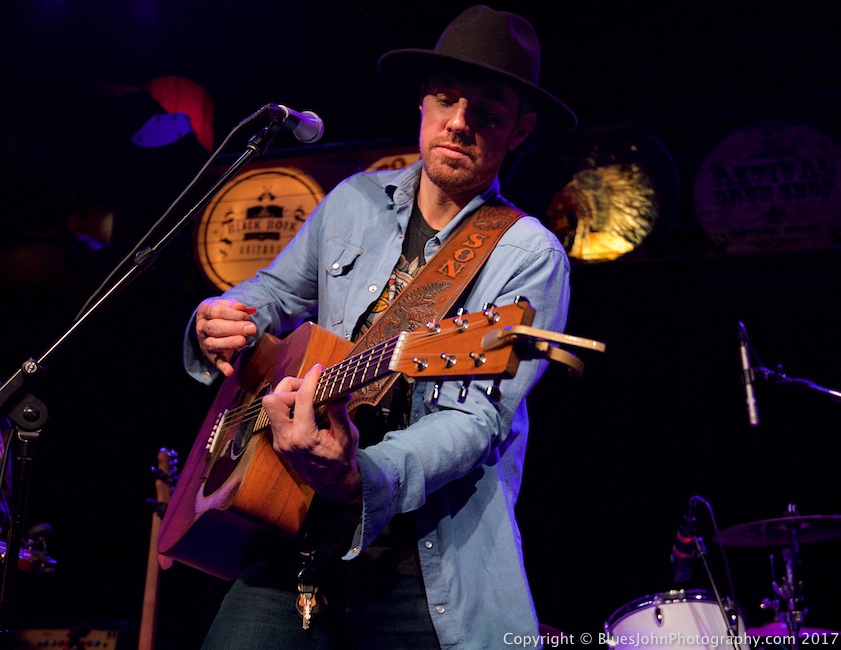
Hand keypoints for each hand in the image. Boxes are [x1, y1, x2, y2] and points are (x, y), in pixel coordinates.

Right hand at [195, 298, 257, 376]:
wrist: (210, 323)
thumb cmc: (222, 313)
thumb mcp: (226, 304)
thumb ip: (233, 305)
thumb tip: (241, 307)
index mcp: (204, 311)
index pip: (216, 311)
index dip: (232, 313)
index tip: (247, 315)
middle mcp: (202, 327)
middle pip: (215, 327)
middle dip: (234, 328)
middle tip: (251, 328)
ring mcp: (205, 342)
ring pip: (214, 344)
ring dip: (229, 343)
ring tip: (243, 342)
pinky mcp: (211, 356)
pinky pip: (216, 362)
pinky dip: (222, 367)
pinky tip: (229, 371)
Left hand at [263, 364, 361, 502]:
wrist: (334, 484)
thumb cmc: (342, 460)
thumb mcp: (347, 435)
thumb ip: (339, 412)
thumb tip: (341, 391)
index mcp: (304, 439)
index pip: (301, 400)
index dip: (310, 380)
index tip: (318, 370)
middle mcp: (286, 440)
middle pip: (272, 401)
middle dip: (289, 388)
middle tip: (310, 388)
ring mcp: (280, 442)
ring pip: (270, 407)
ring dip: (287, 396)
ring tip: (308, 397)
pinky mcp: (279, 442)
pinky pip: (276, 416)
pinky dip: (289, 406)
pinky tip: (305, 408)